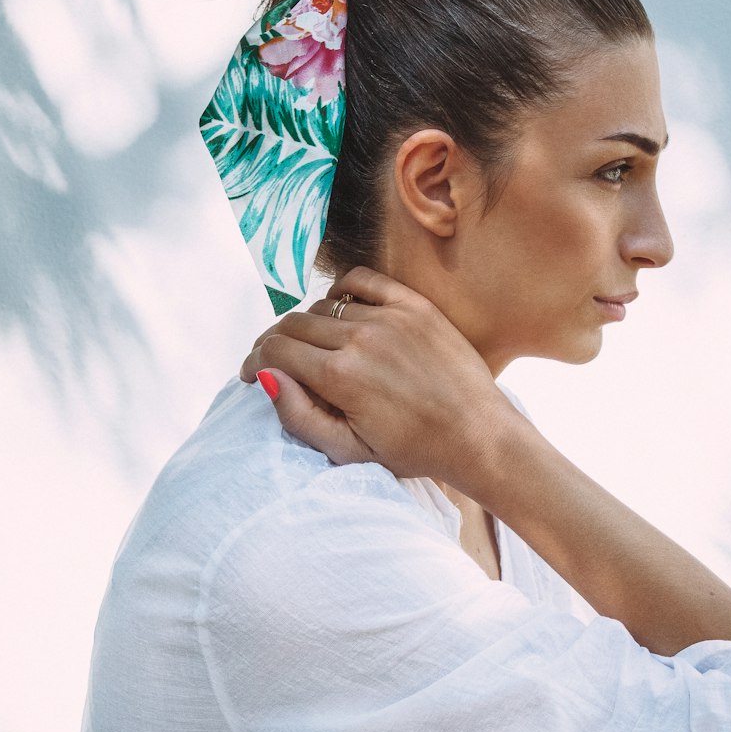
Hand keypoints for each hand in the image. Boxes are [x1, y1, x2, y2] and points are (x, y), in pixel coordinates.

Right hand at [239, 265, 515, 484]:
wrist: (478, 435)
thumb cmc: (414, 450)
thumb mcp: (349, 450)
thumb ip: (300, 416)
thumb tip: (267, 377)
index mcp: (341, 376)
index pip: (275, 350)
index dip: (254, 361)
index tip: (253, 373)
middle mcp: (361, 338)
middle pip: (293, 324)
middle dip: (274, 343)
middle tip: (275, 362)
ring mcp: (390, 317)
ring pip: (324, 307)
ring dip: (309, 325)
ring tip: (313, 348)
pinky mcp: (414, 306)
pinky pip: (362, 281)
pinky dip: (342, 291)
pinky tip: (340, 310)